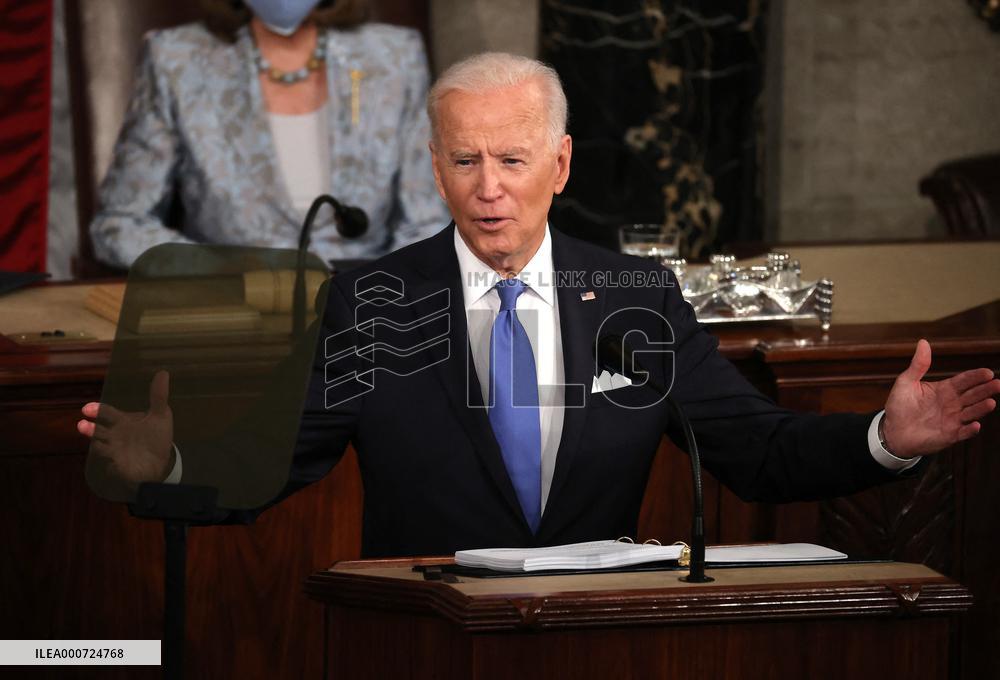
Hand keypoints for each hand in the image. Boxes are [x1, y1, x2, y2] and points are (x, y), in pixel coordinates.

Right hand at [78, 370, 175, 482]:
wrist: (160, 461)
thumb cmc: (154, 436)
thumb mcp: (160, 415)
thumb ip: (159, 396)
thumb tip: (163, 373)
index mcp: (121, 421)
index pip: (106, 413)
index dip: (97, 410)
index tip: (87, 408)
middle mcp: (114, 436)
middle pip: (98, 432)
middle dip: (90, 429)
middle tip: (81, 425)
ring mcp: (115, 453)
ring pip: (102, 449)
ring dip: (98, 447)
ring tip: (98, 445)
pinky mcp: (120, 469)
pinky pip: (113, 468)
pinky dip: (113, 467)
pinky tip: (113, 466)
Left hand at [883, 339, 999, 457]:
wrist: (891, 431)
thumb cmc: (900, 405)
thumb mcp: (906, 382)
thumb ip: (918, 364)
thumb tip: (923, 342)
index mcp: (945, 389)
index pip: (964, 381)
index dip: (975, 377)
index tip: (988, 372)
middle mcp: (952, 404)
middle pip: (972, 395)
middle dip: (985, 389)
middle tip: (997, 384)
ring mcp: (952, 420)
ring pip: (971, 412)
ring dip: (981, 408)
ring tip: (991, 402)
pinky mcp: (949, 435)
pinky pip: (962, 433)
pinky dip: (969, 430)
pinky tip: (975, 425)